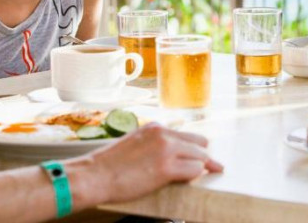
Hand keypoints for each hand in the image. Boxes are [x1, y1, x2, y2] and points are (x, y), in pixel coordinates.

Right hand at [81, 123, 222, 204]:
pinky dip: (195, 176)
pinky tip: (192, 180)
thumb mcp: (134, 143)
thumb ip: (152, 144)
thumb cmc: (109, 165)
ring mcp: (166, 149)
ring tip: (207, 175)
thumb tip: (166, 154)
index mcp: (155, 127)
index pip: (186, 135)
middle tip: (213, 167)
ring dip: (202, 167)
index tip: (203, 155)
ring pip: (200, 156)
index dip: (195, 147)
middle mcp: (164, 134)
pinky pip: (194, 170)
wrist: (94, 175)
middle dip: (204, 156)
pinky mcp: (167, 167)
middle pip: (199, 143)